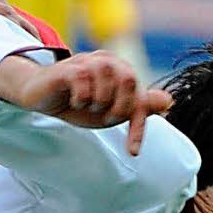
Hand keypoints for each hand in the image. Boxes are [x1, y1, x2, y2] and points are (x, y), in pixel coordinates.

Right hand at [0, 51, 172, 154]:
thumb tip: (170, 100)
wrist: (41, 95)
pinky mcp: (69, 67)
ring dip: (99, 103)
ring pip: (107, 81)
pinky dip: (81, 98)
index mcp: (121, 69)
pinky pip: (83, 80)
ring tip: (88, 106)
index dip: (138, 126)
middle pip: (129, 81)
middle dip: (119, 108)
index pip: (140, 97)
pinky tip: (75, 101)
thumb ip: (138, 106)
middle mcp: (107, 60)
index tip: (132, 152)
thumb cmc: (79, 101)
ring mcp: (88, 61)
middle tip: (104, 118)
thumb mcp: (110, 109)